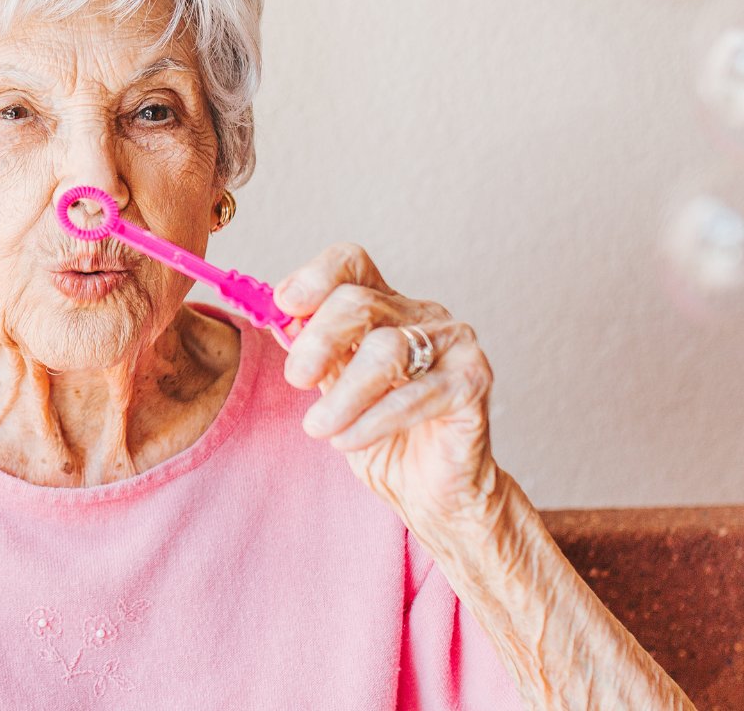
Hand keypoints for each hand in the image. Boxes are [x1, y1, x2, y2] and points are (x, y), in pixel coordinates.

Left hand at [275, 242, 500, 533]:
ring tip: (317, 427)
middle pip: (360, 302)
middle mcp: (422, 315)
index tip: (285, 306)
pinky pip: (416, 395)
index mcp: (385, 305)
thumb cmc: (379, 433)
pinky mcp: (473, 382)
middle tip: (296, 379)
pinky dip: (372, 420)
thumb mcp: (334, 387)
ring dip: (343, 393)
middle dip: (319, 340)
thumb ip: (312, 351)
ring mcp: (452, 344)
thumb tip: (278, 320)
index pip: (351, 263)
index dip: (315, 277)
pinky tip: (346, 440)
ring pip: (386, 348)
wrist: (430, 489)